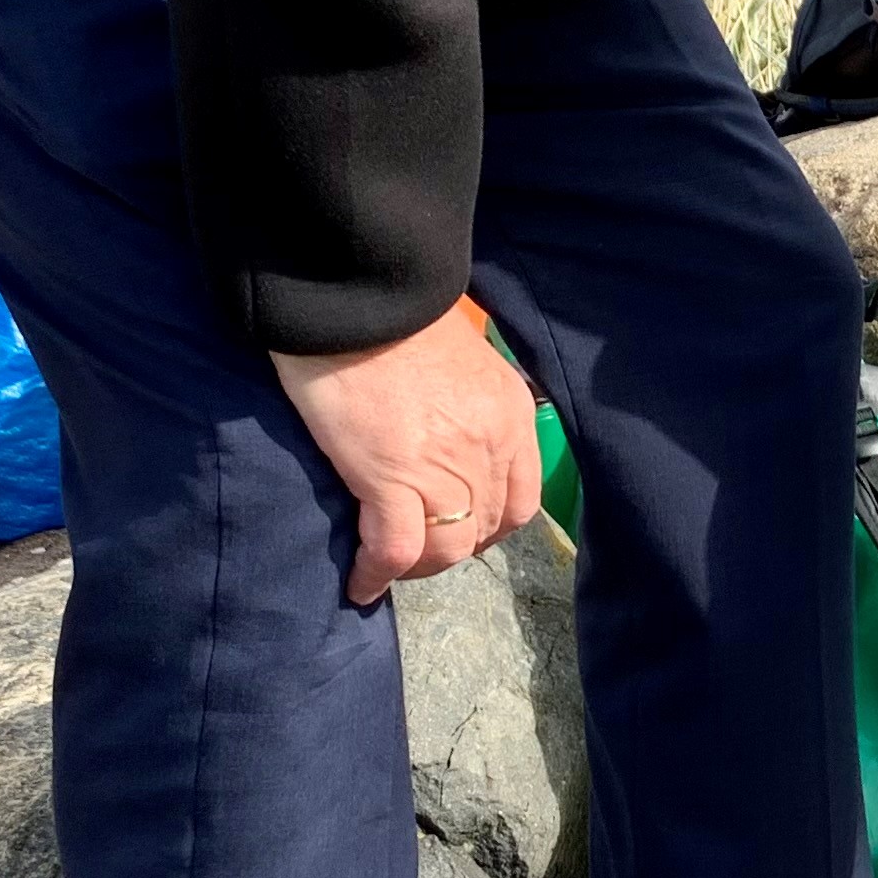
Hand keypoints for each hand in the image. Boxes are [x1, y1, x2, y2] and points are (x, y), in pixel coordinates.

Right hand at [275, 303, 541, 607]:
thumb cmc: (396, 318)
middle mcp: (490, 447)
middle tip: (412, 549)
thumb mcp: (462, 361)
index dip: (486, 527)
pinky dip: (377, 574)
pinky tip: (360, 582)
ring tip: (385, 567)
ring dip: (415, 567)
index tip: (454, 531)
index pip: (519, 502)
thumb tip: (444, 442)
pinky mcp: (391, 478)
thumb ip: (469, 406)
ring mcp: (445, 466)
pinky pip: (393, 549)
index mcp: (511, 415)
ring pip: (443, 551)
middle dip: (448, 550)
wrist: (358, 295)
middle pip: (482, 531)